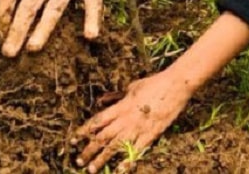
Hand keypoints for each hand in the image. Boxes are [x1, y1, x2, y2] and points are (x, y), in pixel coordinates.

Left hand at [0, 0, 127, 55]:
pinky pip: (91, 5)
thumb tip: (13, 5)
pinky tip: (90, 35)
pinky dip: (91, 19)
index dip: (1, 12)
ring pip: (53, 8)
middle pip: (28, 5)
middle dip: (16, 30)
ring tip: (33, 48)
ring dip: (43, 30)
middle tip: (8, 52)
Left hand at [74, 72, 191, 172]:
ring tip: (91, 169)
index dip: (84, 132)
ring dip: (102, 158)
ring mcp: (138, 128)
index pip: (97, 121)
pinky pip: (136, 150)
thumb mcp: (131, 87)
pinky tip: (119, 170)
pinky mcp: (151, 134)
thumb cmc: (154, 84)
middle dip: (89, 150)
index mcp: (120, 106)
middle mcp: (125, 119)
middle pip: (103, 137)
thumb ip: (115, 96)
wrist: (175, 85)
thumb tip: (101, 101)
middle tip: (78, 161)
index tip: (73, 141)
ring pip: (115, 146)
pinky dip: (127, 161)